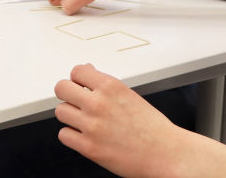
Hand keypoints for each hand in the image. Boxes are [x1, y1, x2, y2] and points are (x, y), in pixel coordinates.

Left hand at [54, 64, 186, 176]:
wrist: (165, 153)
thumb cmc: (152, 127)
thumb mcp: (130, 96)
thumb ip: (106, 86)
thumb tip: (88, 73)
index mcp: (111, 86)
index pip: (77, 71)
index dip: (77, 79)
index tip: (79, 84)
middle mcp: (99, 103)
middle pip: (61, 88)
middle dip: (67, 94)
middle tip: (74, 100)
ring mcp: (92, 125)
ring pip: (60, 111)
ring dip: (69, 115)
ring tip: (82, 120)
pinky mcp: (89, 147)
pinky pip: (64, 135)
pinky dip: (71, 135)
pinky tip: (83, 135)